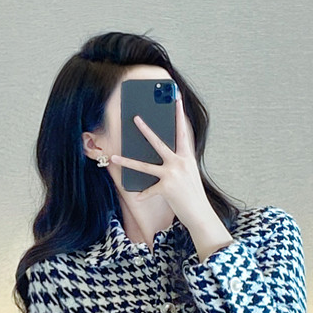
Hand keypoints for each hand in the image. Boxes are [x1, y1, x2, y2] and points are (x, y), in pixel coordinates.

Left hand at [109, 88, 211, 227]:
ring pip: (144, 166)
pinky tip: (138, 196)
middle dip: (146, 130)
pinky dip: (143, 194)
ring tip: (113, 157)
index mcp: (187, 157)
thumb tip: (160, 157)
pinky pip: (149, 190)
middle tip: (135, 118)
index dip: (179, 115)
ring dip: (127, 162)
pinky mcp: (166, 188)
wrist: (200, 213)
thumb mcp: (188, 173)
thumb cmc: (193, 194)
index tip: (176, 99)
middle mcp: (179, 163)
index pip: (182, 132)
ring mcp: (172, 175)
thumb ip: (177, 162)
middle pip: (158, 143)